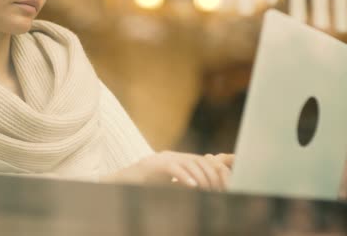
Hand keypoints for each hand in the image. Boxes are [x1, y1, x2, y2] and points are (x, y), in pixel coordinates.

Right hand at [101, 151, 233, 190]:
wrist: (123, 181)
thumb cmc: (146, 185)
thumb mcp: (168, 183)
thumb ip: (182, 182)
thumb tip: (200, 189)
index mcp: (176, 159)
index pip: (200, 161)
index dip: (213, 169)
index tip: (223, 181)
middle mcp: (171, 156)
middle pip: (197, 161)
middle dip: (209, 174)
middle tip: (217, 188)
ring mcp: (162, 159)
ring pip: (187, 164)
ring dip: (200, 177)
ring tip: (207, 189)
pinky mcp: (154, 165)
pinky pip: (173, 168)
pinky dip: (184, 177)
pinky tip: (192, 186)